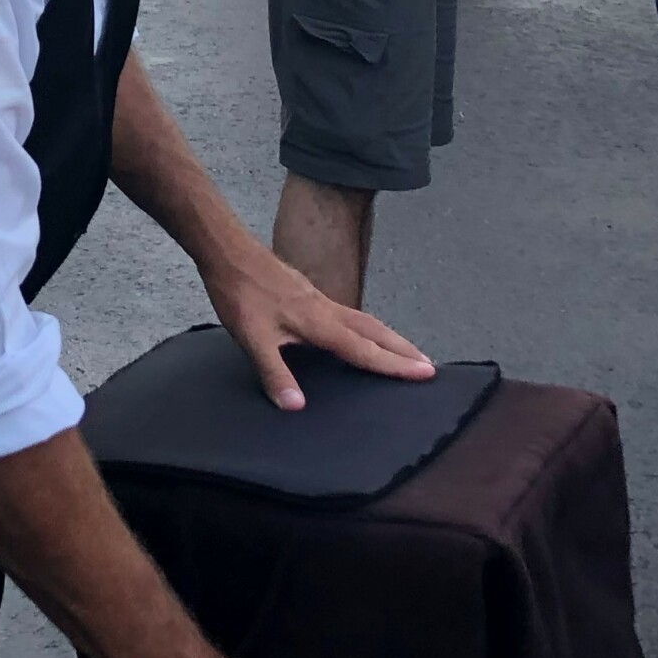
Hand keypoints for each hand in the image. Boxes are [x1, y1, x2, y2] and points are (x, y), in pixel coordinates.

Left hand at [203, 238, 433, 410]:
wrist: (228, 250)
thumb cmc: (240, 294)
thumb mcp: (252, 339)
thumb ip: (274, 373)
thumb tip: (297, 406)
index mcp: (319, 322)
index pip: (364, 349)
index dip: (394, 364)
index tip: (425, 372)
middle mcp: (326, 308)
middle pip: (374, 330)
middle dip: (402, 348)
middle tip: (428, 364)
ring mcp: (318, 298)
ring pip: (362, 319)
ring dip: (387, 337)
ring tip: (404, 350)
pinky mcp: (307, 292)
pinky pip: (348, 313)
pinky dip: (365, 326)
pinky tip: (357, 332)